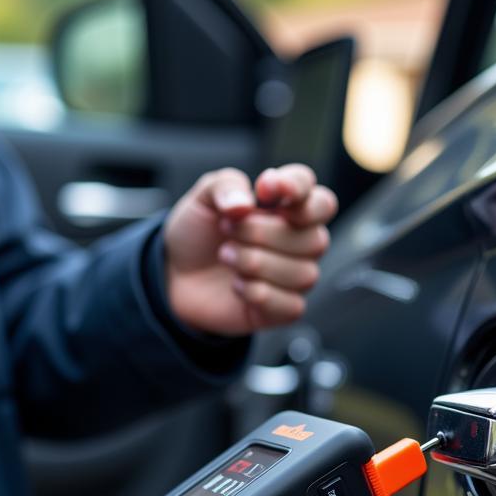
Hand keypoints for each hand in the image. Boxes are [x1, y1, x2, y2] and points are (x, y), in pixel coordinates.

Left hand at [163, 163, 336, 334]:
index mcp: (290, 210)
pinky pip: (291, 305)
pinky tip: (236, 285)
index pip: (320, 201)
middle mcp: (300, 244)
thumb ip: (225, 186)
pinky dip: (258, 294)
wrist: (175, 275)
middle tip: (226, 228)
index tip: (264, 188)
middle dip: (264, 233)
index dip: (299, 191)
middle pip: (315, 240)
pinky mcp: (282, 309)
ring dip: (256, 263)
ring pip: (304, 274)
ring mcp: (294, 278)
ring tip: (226, 256)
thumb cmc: (199, 234)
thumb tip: (245, 203)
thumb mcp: (203, 198)